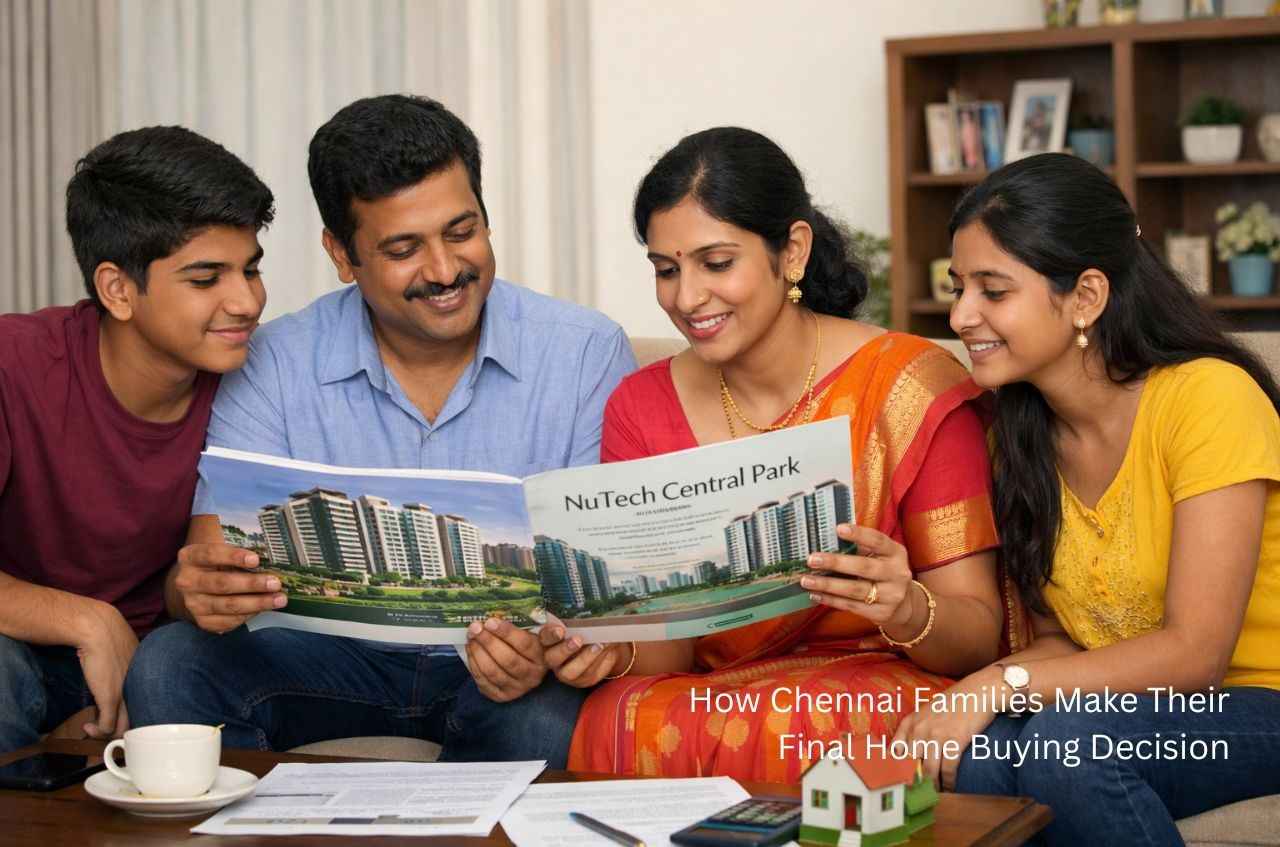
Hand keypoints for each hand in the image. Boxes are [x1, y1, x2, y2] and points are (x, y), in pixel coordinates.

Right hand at [74, 601, 137, 738]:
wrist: (99, 630)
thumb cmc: (110, 638)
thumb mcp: (127, 654)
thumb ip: (128, 667)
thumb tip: (119, 676)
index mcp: (147, 679)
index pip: (149, 707)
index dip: (134, 716)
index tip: (119, 716)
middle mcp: (140, 689)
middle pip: (139, 722)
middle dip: (124, 731)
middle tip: (108, 729)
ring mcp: (125, 695)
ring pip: (123, 728)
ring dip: (108, 734)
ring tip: (96, 729)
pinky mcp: (110, 698)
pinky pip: (107, 726)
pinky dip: (97, 731)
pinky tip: (88, 726)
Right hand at [172, 543, 285, 632]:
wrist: (197, 585)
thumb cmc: (217, 561)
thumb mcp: (220, 546)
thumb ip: (237, 543)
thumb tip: (269, 547)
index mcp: (190, 556)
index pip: (211, 554)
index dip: (234, 557)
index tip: (256, 559)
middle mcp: (187, 581)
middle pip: (222, 583)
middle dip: (252, 584)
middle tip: (275, 583)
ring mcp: (193, 603)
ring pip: (228, 605)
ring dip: (257, 603)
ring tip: (279, 599)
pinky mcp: (203, 621)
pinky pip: (229, 620)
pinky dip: (249, 614)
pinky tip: (264, 608)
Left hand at [465, 617, 546, 702]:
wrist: (526, 668)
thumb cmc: (527, 643)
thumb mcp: (534, 632)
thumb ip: (528, 623)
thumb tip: (507, 612)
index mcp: (542, 657)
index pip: (524, 644)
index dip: (506, 632)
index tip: (490, 621)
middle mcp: (532, 676)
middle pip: (507, 659)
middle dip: (488, 641)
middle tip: (475, 627)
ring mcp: (517, 688)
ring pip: (494, 671)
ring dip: (478, 652)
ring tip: (471, 637)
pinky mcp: (501, 696)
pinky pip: (484, 681)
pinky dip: (474, 664)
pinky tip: (471, 650)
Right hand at [539, 614, 630, 687]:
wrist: (602, 645)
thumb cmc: (587, 631)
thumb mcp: (582, 624)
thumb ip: (580, 621)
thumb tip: (589, 614)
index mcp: (550, 641)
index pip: (544, 638)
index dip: (550, 635)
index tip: (561, 629)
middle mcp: (555, 659)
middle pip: (553, 658)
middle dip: (565, 649)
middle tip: (578, 639)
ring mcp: (567, 673)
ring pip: (572, 671)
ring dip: (587, 657)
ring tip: (599, 645)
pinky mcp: (583, 681)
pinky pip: (590, 675)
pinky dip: (601, 662)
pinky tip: (607, 651)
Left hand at [801, 524, 915, 629]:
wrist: (904, 604)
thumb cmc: (883, 571)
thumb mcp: (881, 556)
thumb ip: (861, 548)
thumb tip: (826, 539)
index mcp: (896, 553)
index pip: (878, 541)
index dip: (859, 534)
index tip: (838, 528)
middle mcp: (897, 574)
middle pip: (864, 567)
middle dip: (835, 563)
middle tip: (811, 559)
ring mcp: (891, 596)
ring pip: (855, 590)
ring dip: (828, 585)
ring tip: (806, 580)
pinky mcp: (881, 613)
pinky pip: (851, 606)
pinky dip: (831, 600)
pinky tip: (815, 594)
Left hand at [892, 671, 1000, 789]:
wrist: (977, 692)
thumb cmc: (952, 703)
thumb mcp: (926, 713)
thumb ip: (915, 731)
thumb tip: (909, 756)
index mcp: (910, 722)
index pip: (895, 752)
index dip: (897, 769)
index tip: (900, 781)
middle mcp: (919, 729)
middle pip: (911, 764)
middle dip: (915, 781)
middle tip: (919, 792)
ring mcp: (936, 735)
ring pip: (929, 771)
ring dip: (933, 785)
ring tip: (936, 792)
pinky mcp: (955, 741)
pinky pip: (948, 769)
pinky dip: (949, 782)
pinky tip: (950, 786)